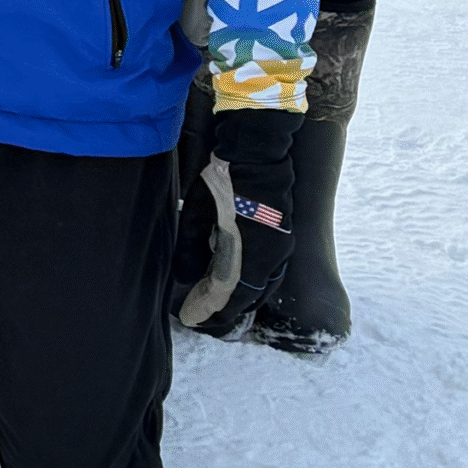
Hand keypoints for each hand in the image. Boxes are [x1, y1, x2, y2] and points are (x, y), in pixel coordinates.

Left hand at [174, 107, 298, 336]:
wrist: (257, 149)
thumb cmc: (224, 177)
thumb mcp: (198, 210)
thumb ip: (191, 244)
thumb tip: (185, 276)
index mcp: (252, 250)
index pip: (229, 293)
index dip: (209, 308)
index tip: (189, 319)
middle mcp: (273, 254)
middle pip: (249, 295)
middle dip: (225, 310)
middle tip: (201, 317)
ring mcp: (281, 245)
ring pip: (260, 285)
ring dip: (239, 298)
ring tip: (215, 305)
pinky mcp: (282, 236)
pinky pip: (267, 270)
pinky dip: (249, 282)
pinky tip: (232, 280)